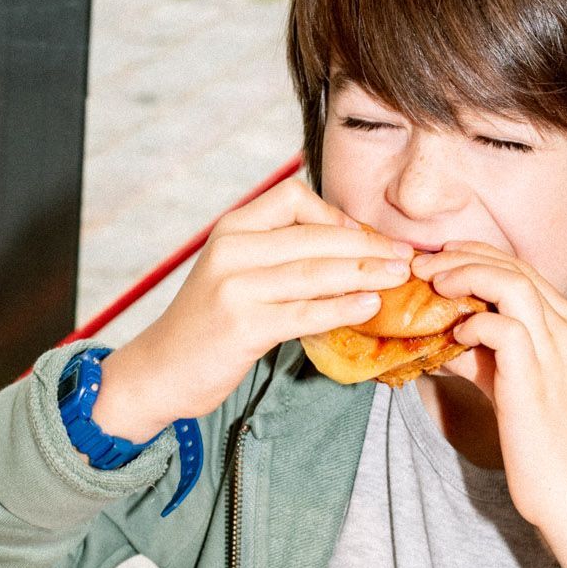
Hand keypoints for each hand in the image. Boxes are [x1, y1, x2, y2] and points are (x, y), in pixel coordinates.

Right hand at [94, 179, 412, 439]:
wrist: (160, 370)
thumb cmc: (207, 322)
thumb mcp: (234, 271)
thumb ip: (276, 252)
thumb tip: (347, 244)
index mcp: (232, 228)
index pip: (293, 197)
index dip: (337, 214)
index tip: (365, 237)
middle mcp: (232, 250)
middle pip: (315, 236)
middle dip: (369, 245)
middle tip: (405, 256)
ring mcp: (236, 287)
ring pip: (316, 272)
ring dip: (366, 273)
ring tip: (399, 277)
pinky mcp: (244, 325)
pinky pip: (307, 312)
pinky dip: (343, 308)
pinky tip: (370, 306)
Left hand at [414, 243, 566, 567]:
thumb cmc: (548, 450)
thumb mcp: (515, 391)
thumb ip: (484, 359)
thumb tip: (443, 340)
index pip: (523, 269)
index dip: (477, 256)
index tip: (440, 259)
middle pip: (514, 266)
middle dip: (462, 256)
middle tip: (422, 264)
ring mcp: (558, 349)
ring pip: (509, 282)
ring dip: (463, 275)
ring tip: (430, 284)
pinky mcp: (537, 374)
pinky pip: (502, 325)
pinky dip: (472, 321)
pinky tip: (453, 334)